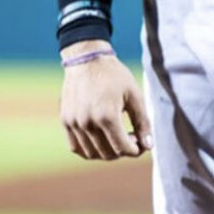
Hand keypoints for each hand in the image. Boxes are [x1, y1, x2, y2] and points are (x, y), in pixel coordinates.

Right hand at [59, 43, 153, 160]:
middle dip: (123, 151)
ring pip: (91, 154)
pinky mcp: (65, 120)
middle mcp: (87, 122)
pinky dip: (89, 150)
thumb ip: (143, 122)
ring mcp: (73, 123)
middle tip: (131, 138)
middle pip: (108, 154)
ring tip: (116, 138)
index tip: (141, 144)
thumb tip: (148, 145)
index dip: (135, 151)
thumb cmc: (113, 75)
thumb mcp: (134, 95)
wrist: (86, 59)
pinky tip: (100, 141)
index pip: (122, 149)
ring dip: (107, 152)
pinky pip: (75, 147)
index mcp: (106, 116)